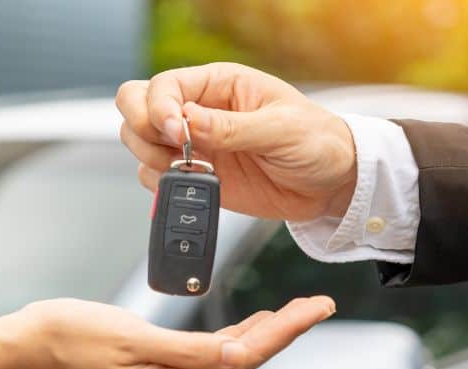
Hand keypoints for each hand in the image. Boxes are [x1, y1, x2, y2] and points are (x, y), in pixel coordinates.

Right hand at [0, 296, 334, 368]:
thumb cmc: (75, 334)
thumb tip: (237, 357)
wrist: (36, 341)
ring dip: (262, 333)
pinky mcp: (156, 364)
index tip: (315, 309)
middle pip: (244, 356)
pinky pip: (208, 353)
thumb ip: (188, 351)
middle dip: (284, 330)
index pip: (245, 356)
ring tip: (293, 312)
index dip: (285, 331)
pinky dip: (232, 337)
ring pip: (229, 355)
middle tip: (317, 305)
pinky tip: (245, 326)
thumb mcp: (132, 338)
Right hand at [116, 62, 356, 220]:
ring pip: (140, 142)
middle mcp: (199, 112)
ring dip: (152, 158)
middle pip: (137, 107)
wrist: (329, 184)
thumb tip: (187, 121)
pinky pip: (155, 177)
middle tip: (172, 149)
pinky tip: (195, 183)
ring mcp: (193, 145)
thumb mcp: (281, 129)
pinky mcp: (196, 176)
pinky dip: (163, 184)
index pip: (164, 86)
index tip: (178, 133)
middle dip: (143, 129)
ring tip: (191, 169)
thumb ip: (231, 127)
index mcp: (218, 85)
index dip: (159, 108)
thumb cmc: (316, 142)